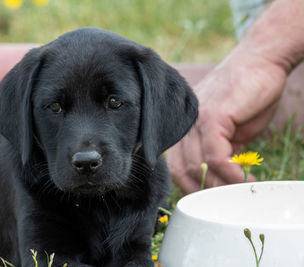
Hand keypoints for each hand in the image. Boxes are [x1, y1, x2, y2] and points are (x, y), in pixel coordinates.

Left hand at [167, 49, 286, 192]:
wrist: (259, 62)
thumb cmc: (246, 97)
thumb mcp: (229, 132)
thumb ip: (219, 153)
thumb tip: (219, 180)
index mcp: (183, 130)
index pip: (176, 167)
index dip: (191, 188)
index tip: (211, 199)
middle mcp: (184, 125)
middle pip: (183, 171)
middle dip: (206, 191)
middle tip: (228, 198)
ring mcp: (195, 120)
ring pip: (198, 167)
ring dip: (221, 185)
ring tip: (240, 187)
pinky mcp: (212, 116)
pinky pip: (215, 156)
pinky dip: (229, 172)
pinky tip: (242, 176)